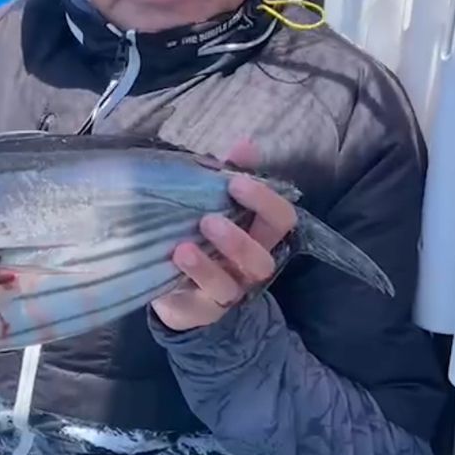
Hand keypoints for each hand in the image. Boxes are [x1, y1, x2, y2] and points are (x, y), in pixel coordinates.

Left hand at [150, 139, 296, 332]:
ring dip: (206, 267)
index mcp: (259, 238)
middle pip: (262, 260)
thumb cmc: (204, 239)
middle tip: (208, 219)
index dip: (265, 202)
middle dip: (238, 240)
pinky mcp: (199, 311)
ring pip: (231, 286)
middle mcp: (249, 268)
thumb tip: (246, 143)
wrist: (181, 290)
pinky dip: (187, 282)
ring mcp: (226, 292)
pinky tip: (172, 262)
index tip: (236, 182)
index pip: (282, 221)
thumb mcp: (214, 206)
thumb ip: (228, 175)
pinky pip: (198, 302)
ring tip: (184, 248)